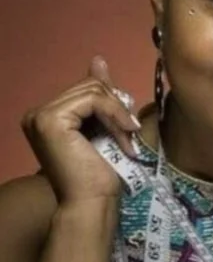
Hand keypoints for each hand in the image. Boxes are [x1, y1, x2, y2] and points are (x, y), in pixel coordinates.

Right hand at [21, 56, 140, 204]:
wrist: (92, 202)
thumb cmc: (100, 173)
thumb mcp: (104, 125)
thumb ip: (99, 94)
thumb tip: (97, 59)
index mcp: (46, 115)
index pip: (87, 88)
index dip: (112, 103)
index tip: (126, 126)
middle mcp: (36, 114)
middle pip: (90, 86)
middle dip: (116, 108)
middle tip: (127, 135)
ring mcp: (40, 116)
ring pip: (94, 90)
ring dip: (117, 114)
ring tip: (124, 139)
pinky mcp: (50, 120)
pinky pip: (93, 99)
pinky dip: (115, 114)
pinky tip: (123, 134)